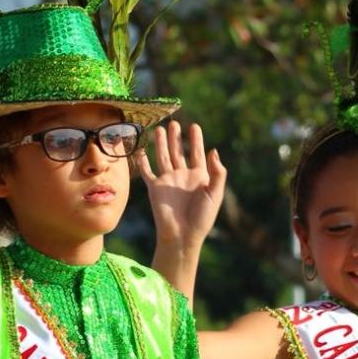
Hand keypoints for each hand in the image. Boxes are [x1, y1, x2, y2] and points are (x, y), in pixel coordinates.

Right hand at [137, 121, 226, 251]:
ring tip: (161, 129)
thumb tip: (214, 150)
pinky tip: (140, 151)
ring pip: (163, 157)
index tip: (195, 126)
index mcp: (199, 177)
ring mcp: (168, 181)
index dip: (196, 140)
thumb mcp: (215, 193)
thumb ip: (217, 172)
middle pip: (178, 152)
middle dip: (177, 138)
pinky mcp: (155, 188)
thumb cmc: (202, 218)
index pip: (197, 154)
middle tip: (175, 123)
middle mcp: (183, 176)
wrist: (183, 235)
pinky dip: (143, 162)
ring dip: (162, 143)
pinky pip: (147, 172)